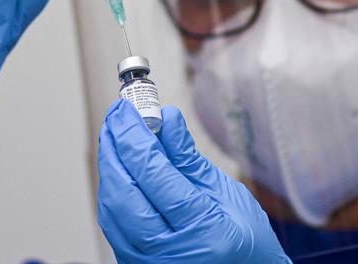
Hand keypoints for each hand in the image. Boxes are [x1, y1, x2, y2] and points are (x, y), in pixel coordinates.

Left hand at [98, 101, 291, 263]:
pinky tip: (120, 166)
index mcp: (204, 232)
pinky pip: (114, 223)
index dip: (136, 137)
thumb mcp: (228, 194)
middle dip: (115, 147)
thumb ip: (189, 158)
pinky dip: (114, 189)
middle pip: (124, 193)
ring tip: (117, 134)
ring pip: (111, 210)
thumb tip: (167, 120)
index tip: (129, 109)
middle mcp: (170, 254)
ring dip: (110, 166)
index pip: (155, 177)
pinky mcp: (135, 263)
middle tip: (118, 115)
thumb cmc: (247, 242)